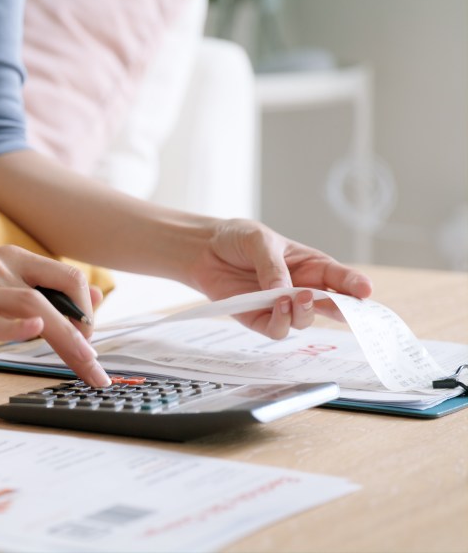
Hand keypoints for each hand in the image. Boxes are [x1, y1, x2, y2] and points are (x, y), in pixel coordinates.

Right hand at [0, 245, 110, 386]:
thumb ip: (42, 288)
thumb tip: (95, 298)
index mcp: (13, 259)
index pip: (68, 277)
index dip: (88, 308)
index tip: (92, 340)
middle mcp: (0, 268)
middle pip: (58, 292)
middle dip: (85, 331)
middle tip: (95, 365)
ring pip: (33, 306)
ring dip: (65, 337)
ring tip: (83, 363)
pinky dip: (16, 325)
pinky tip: (35, 331)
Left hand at [189, 219, 372, 338]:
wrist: (204, 250)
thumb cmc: (238, 239)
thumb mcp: (259, 240)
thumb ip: (273, 265)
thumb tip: (285, 291)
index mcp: (311, 266)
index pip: (340, 279)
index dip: (356, 286)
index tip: (366, 291)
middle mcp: (301, 289)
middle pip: (331, 307)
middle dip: (342, 311)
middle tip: (341, 307)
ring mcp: (281, 306)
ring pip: (304, 321)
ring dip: (303, 313)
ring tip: (294, 297)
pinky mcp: (259, 319)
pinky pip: (277, 330)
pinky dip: (280, 322)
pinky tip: (276, 304)